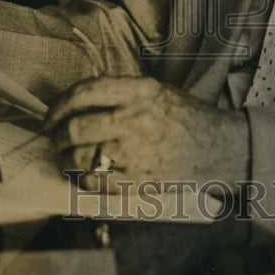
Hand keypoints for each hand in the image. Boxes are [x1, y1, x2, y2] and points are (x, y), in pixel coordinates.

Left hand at [44, 75, 249, 190]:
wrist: (223, 147)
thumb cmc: (185, 118)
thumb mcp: (156, 92)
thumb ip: (119, 94)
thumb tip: (73, 105)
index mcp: (141, 91)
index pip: (85, 92)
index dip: (59, 105)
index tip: (51, 114)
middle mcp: (138, 118)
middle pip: (78, 127)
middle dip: (58, 135)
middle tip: (54, 139)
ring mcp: (139, 152)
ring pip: (83, 158)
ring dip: (67, 160)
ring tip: (66, 159)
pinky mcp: (141, 182)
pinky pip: (98, 184)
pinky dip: (84, 181)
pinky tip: (84, 176)